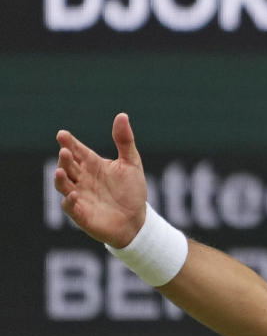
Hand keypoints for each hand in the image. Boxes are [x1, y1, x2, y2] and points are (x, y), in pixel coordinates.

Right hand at [54, 113, 147, 247]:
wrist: (136, 220)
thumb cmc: (131, 191)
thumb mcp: (131, 163)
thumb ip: (124, 141)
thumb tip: (122, 115)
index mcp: (93, 164)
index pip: (77, 151)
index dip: (69, 143)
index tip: (62, 134)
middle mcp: (83, 179)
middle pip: (68, 166)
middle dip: (65, 159)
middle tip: (65, 151)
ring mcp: (80, 196)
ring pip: (63, 185)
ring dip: (60, 178)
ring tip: (60, 171)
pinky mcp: (81, 214)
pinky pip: (71, 207)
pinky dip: (70, 201)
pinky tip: (73, 195)